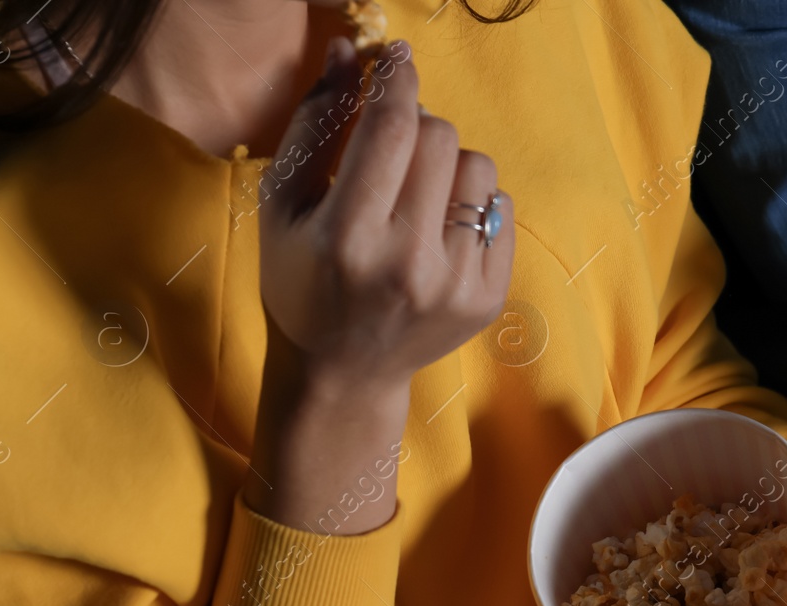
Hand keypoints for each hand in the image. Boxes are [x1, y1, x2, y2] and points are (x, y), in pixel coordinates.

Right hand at [245, 37, 513, 531]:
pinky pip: (502, 211)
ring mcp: (456, 285)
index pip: (390, 128)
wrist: (344, 371)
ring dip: (449, 165)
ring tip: (418, 193)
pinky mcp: (489, 300)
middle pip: (440, 138)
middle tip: (394, 148)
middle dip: (416, 127)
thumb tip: (349, 53)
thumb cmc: (302, 281)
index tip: (397, 61)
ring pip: (479, 169)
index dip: (395, 80)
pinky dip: (474, 205)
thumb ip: (316, 123)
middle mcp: (409, 263)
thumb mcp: (284, 204)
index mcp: (349, 236)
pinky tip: (441, 226)